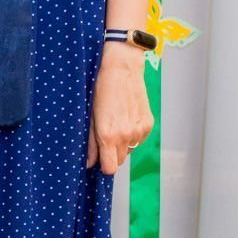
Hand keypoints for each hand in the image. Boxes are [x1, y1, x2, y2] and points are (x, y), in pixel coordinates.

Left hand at [86, 46, 152, 173]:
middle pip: (119, 161)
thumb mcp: (89, 115)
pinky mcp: (148, 124)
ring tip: (114, 124)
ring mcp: (140, 130)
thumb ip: (90, 142)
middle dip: (111, 154)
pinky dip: (132, 134)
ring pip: (129, 150)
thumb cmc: (100, 89)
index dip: (103, 166)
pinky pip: (138, 139)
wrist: (122, 68)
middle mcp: (127, 136)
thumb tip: (89, 163)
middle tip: (104, 137)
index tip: (98, 160)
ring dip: (121, 144)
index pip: (110, 168)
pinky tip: (125, 118)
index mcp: (109, 135)